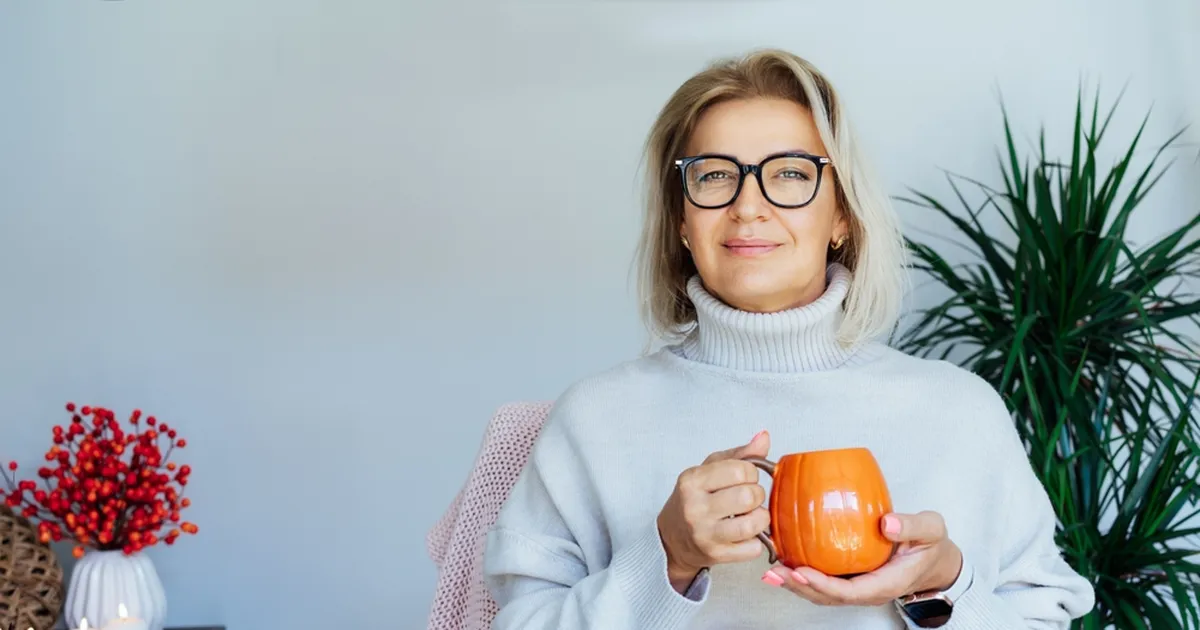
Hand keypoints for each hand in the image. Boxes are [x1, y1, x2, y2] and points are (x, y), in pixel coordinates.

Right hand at [658, 431, 771, 592]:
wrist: (671, 539)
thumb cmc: (694, 499)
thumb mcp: (708, 470)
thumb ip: (739, 455)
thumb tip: (764, 437)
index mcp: (692, 480)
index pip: (741, 469)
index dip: (751, 473)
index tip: (744, 479)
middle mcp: (695, 507)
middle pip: (749, 496)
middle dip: (757, 496)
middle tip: (748, 499)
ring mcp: (704, 534)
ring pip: (754, 523)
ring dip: (760, 519)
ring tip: (749, 516)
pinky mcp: (716, 555)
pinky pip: (754, 549)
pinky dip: (756, 542)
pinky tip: (744, 536)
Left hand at [763, 510, 962, 606]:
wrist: (935, 561)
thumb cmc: (931, 546)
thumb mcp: (930, 530)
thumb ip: (912, 526)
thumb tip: (887, 523)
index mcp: (885, 583)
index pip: (849, 592)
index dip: (823, 585)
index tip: (802, 572)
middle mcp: (867, 590)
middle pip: (828, 597)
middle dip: (799, 587)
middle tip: (774, 571)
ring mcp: (858, 587)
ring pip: (822, 593)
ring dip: (795, 583)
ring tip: (771, 570)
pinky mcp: (851, 577)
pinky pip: (825, 581)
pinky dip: (802, 574)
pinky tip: (785, 560)